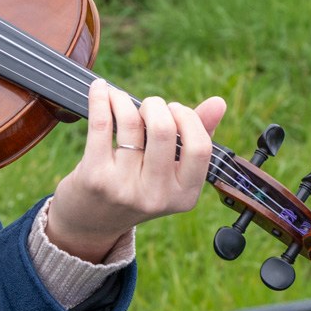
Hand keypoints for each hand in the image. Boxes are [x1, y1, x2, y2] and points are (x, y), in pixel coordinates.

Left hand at [45, 79, 226, 260]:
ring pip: (131, 123)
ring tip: (120, 99)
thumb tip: (218, 103)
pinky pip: (101, 125)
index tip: (174, 111)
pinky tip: (100, 89)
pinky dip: (101, 99)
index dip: (188, 119)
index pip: (200, 148)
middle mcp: (156, 196)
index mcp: (184, 196)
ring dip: (124, 100)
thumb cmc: (137, 186)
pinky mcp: (95, 177)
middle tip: (147, 107)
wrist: (92, 221)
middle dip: (155, 106)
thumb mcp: (169, 172)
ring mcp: (124, 188)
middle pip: (164, 130)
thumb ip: (195, 137)